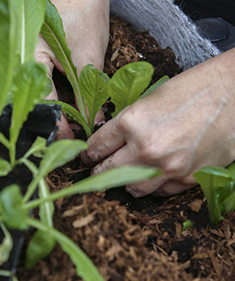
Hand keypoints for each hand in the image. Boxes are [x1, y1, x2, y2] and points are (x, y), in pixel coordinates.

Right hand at [34, 0, 124, 138]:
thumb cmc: (83, 14)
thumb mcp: (88, 60)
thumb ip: (88, 95)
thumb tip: (93, 124)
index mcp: (27, 57)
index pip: (41, 100)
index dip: (57, 123)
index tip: (69, 141)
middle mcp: (18, 60)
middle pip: (31, 102)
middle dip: (48, 122)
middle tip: (64, 142)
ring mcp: (22, 60)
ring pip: (33, 97)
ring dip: (49, 113)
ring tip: (63, 130)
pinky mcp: (31, 61)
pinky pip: (37, 87)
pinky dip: (50, 100)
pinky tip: (61, 111)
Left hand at [81, 49, 234, 196]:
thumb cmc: (193, 89)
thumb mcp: (149, 99)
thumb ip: (127, 122)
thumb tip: (109, 140)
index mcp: (132, 122)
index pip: (97, 147)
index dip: (88, 153)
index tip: (87, 157)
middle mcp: (147, 148)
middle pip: (108, 171)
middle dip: (98, 170)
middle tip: (97, 169)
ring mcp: (169, 167)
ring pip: (132, 189)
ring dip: (125, 182)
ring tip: (125, 173)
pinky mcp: (189, 178)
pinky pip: (161, 192)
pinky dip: (154, 185)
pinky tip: (154, 173)